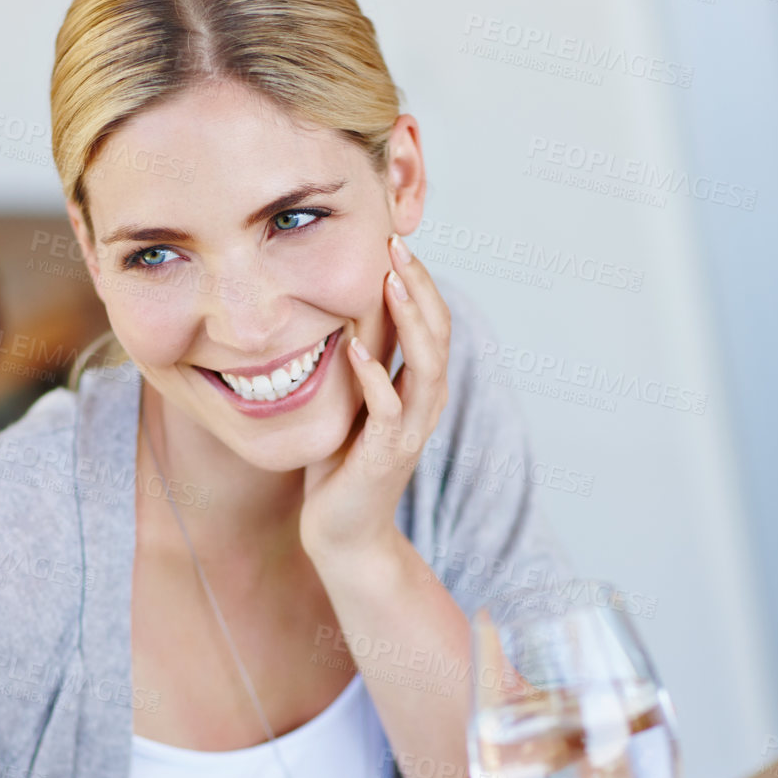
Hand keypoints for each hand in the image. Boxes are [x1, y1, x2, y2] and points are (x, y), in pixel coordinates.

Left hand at [300, 233, 450, 560]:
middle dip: (419, 286)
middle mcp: (425, 405)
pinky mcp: (387, 454)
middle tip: (396, 245)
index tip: (395, 243)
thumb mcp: (352, 405)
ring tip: (389, 282)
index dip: (420, 283)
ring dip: (409, 320)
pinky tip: (356, 348)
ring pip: (427, 365)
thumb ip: (358, 367)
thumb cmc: (342, 469)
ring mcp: (411, 430)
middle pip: (439, 334)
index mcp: (419, 390)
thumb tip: (339, 317)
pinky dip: (375, 375)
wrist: (344, 534)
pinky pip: (388, 408)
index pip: (433, 324)